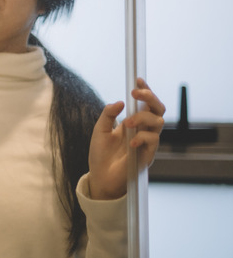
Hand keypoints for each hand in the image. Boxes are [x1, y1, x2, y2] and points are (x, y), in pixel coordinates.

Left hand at [88, 78, 164, 199]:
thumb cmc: (101, 153)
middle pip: (158, 108)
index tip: (138, 80)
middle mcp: (143, 129)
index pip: (145, 103)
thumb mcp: (99, 130)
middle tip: (135, 93)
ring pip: (158, 122)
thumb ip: (108, 115)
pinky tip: (130, 142)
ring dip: (143, 118)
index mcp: (133, 121)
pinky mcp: (148, 155)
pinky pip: (153, 141)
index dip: (145, 90)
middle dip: (150, 97)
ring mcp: (147, 142)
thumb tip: (120, 103)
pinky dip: (142, 137)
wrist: (100, 176)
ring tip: (127, 123)